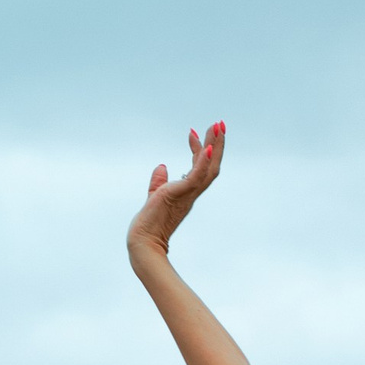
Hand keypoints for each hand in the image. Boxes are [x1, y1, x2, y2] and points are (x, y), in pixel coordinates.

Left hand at [126, 121, 225, 271]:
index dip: (199, 150)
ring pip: (209, 169)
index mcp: (187, 192)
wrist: (144, 242)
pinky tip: (206, 147)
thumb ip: (158, 182)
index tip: (192, 133)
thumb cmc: (149, 224)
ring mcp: (187, 195)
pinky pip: (196, 178)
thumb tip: (161, 166)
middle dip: (217, 144)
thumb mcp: (154, 196)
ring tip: (217, 126)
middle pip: (211, 166)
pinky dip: (202, 162)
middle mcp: (191, 193)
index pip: (199, 168)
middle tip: (220, 123)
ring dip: (214, 146)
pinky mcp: (179, 195)